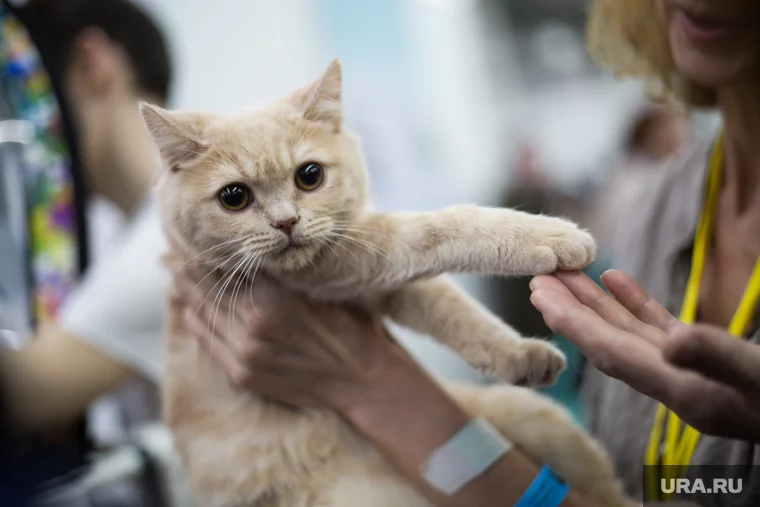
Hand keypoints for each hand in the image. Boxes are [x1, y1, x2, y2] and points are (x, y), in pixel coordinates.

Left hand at [175, 267, 404, 412]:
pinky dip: (198, 320)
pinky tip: (192, 307)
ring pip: (201, 313)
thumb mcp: (319, 288)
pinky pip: (208, 341)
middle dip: (190, 266)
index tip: (199, 235)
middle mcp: (253, 324)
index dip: (211, 249)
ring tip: (177, 273)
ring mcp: (244, 353)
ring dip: (187, 291)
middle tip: (176, 249)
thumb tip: (253, 250)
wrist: (360, 380)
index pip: (228, 264)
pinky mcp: (242, 374)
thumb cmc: (348, 327)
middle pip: (206, 286)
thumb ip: (282, 273)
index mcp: (274, 297)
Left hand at [529, 269, 759, 441]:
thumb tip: (673, 342)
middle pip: (610, 340)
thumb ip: (718, 358)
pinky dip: (635, 302)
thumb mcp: (759, 378)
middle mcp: (674, 379)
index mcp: (680, 388)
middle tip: (538, 279)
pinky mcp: (702, 354)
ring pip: (628, 330)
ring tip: (566, 274)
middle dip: (572, 311)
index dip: (574, 324)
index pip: (612, 353)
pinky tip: (615, 278)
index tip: (541, 296)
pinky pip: (657, 326)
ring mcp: (687, 366)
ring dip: (595, 303)